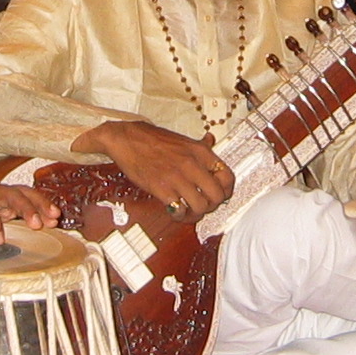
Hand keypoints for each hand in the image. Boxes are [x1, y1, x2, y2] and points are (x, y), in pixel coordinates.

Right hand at [82, 119, 234, 220]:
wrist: (127, 140)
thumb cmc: (153, 139)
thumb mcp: (182, 139)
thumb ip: (199, 144)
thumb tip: (211, 140)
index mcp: (200, 152)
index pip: (228, 176)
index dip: (226, 190)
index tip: (220, 194)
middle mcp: (192, 165)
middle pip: (217, 196)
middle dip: (213, 205)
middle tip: (204, 205)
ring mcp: (177, 177)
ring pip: (201, 206)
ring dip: (197, 213)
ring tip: (189, 211)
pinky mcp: (162, 189)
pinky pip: (180, 210)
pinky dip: (180, 215)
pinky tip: (175, 211)